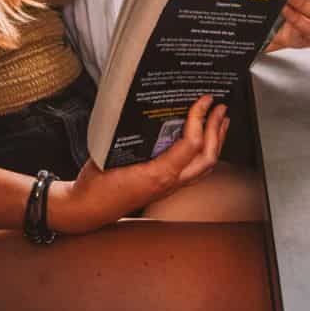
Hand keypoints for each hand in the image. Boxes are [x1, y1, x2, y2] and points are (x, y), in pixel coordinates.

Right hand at [47, 93, 228, 233]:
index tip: (204, 100)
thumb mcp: (112, 152)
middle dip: (217, 130)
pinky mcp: (166, 188)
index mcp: (158, 174)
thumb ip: (134, 136)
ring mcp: (170, 188)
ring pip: (205, 167)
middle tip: (220, 108)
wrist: (89, 209)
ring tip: (220, 122)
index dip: (200, 119)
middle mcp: (170, 183)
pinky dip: (205, 153)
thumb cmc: (97, 183)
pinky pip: (195, 171)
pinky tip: (203, 143)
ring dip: (216, 142)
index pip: (191, 144)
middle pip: (208, 157)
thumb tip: (152, 110)